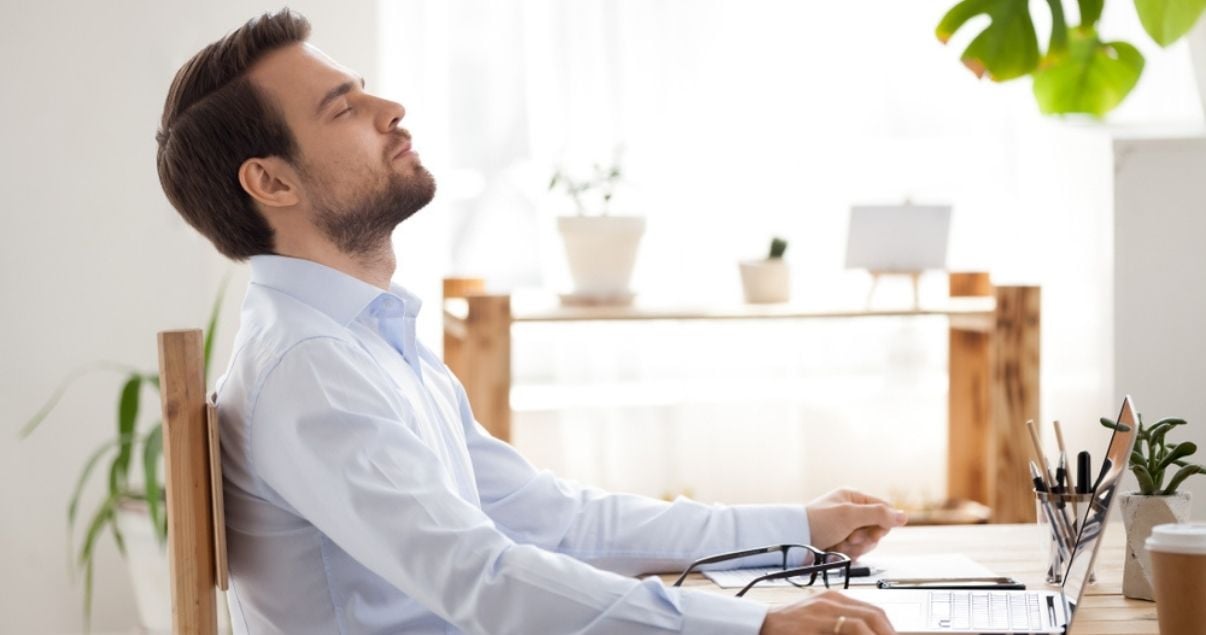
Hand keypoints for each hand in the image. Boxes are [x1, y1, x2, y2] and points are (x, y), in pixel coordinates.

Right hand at [759, 589, 895, 634]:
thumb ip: (839, 625)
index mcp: (833, 599)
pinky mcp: (811, 625)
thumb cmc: (788, 628)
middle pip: (872, 614)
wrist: (759, 625)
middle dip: (887, 633)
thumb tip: (865, 632)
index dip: (888, 628)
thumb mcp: (817, 621)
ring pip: (861, 622)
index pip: (872, 611)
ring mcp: (821, 612)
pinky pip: (843, 629)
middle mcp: (830, 601)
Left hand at [805, 489, 906, 559]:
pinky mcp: (840, 542)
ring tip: (839, 545)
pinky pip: (855, 552)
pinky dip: (846, 554)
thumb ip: (878, 515)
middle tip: (851, 539)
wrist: (794, 538)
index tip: (874, 533)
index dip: (883, 524)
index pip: (884, 510)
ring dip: (854, 548)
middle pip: (877, 529)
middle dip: (865, 539)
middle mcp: (852, 512)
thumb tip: (904, 516)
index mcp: (854, 498)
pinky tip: (835, 551)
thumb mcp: (850, 515)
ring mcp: (846, 527)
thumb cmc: (818, 521)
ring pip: (866, 543)